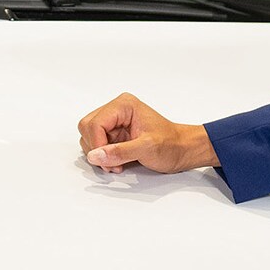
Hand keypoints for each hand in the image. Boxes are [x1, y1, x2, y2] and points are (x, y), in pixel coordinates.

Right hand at [78, 93, 217, 173]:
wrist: (183, 150)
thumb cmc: (172, 145)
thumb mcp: (147, 148)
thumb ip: (120, 152)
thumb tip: (94, 156)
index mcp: (123, 105)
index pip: (94, 123)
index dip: (97, 144)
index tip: (109, 161)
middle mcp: (116, 110)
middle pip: (87, 128)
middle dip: (96, 149)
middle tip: (112, 163)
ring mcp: (114, 122)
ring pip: (88, 137)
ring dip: (99, 154)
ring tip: (117, 164)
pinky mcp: (114, 134)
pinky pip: (96, 145)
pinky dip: (103, 157)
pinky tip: (117, 162)